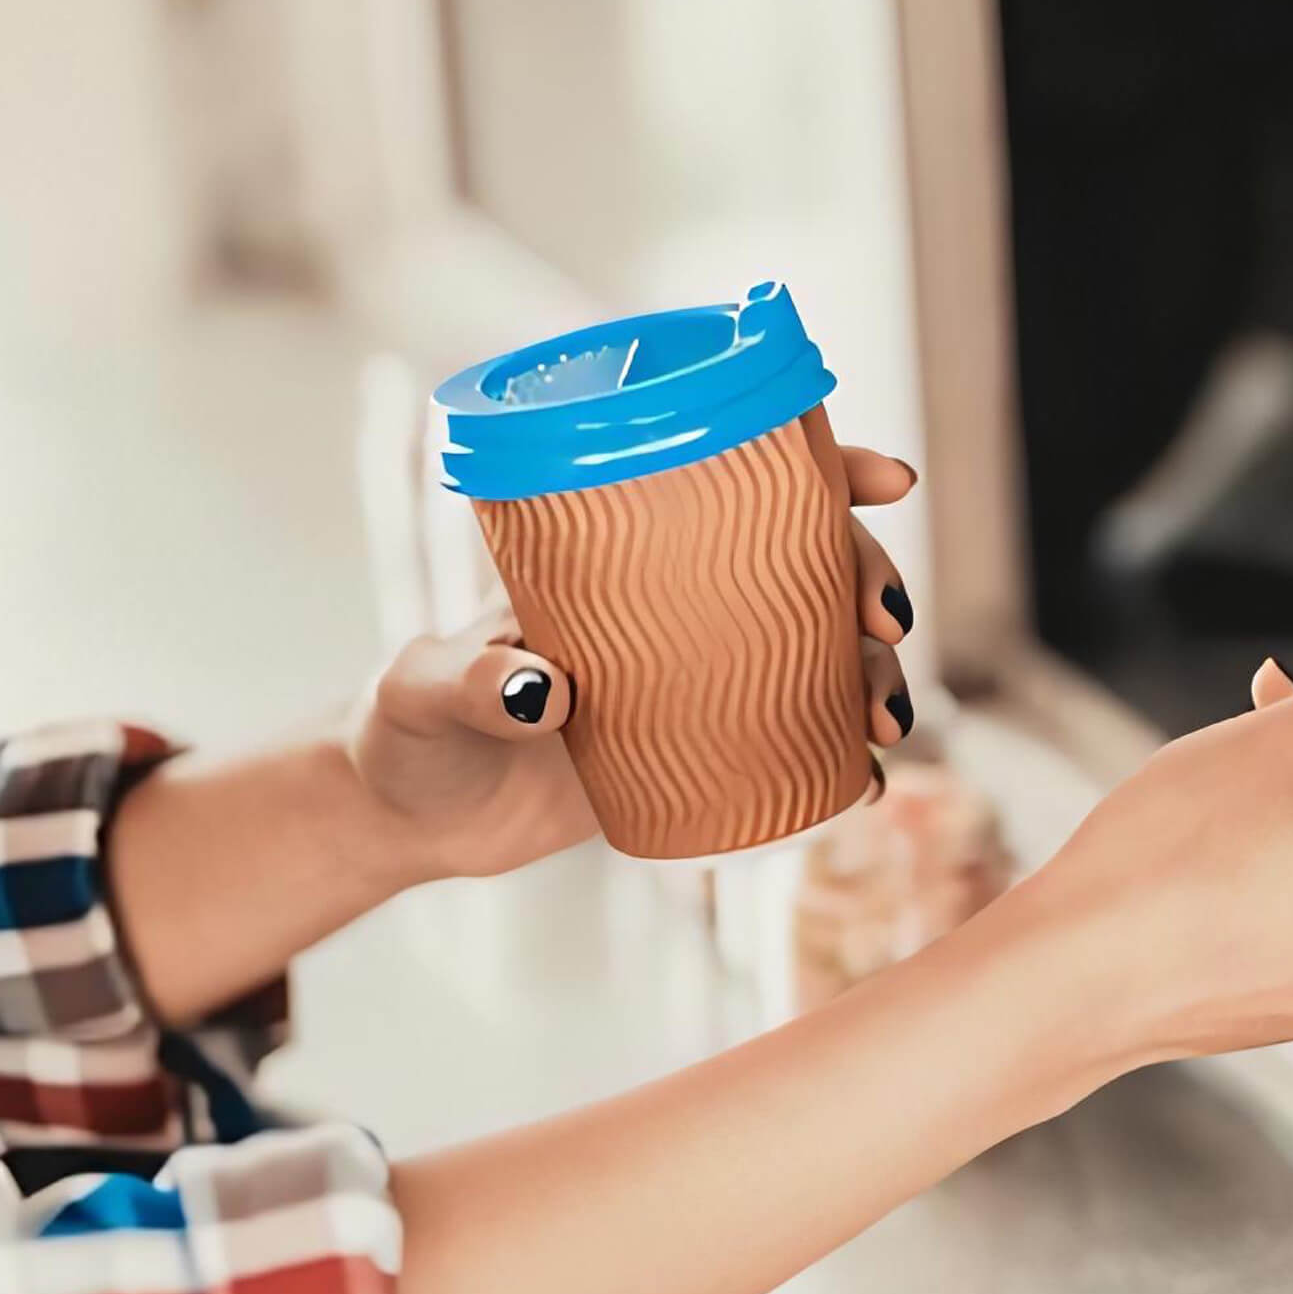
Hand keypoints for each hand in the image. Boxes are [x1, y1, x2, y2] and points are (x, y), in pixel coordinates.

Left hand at [348, 445, 923, 881]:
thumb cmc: (405, 729)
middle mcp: (675, 606)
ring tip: (884, 726)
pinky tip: (869, 781)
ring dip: (874, 676)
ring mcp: (697, 681)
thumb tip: (546, 691)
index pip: (739, 486)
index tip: (887, 481)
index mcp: (621, 556)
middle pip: (809, 565)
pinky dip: (845, 762)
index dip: (825, 473)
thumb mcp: (421, 693)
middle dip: (869, 582)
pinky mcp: (702, 758)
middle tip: (881, 628)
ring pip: (821, 654)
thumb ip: (472, 685)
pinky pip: (797, 747)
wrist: (405, 820)